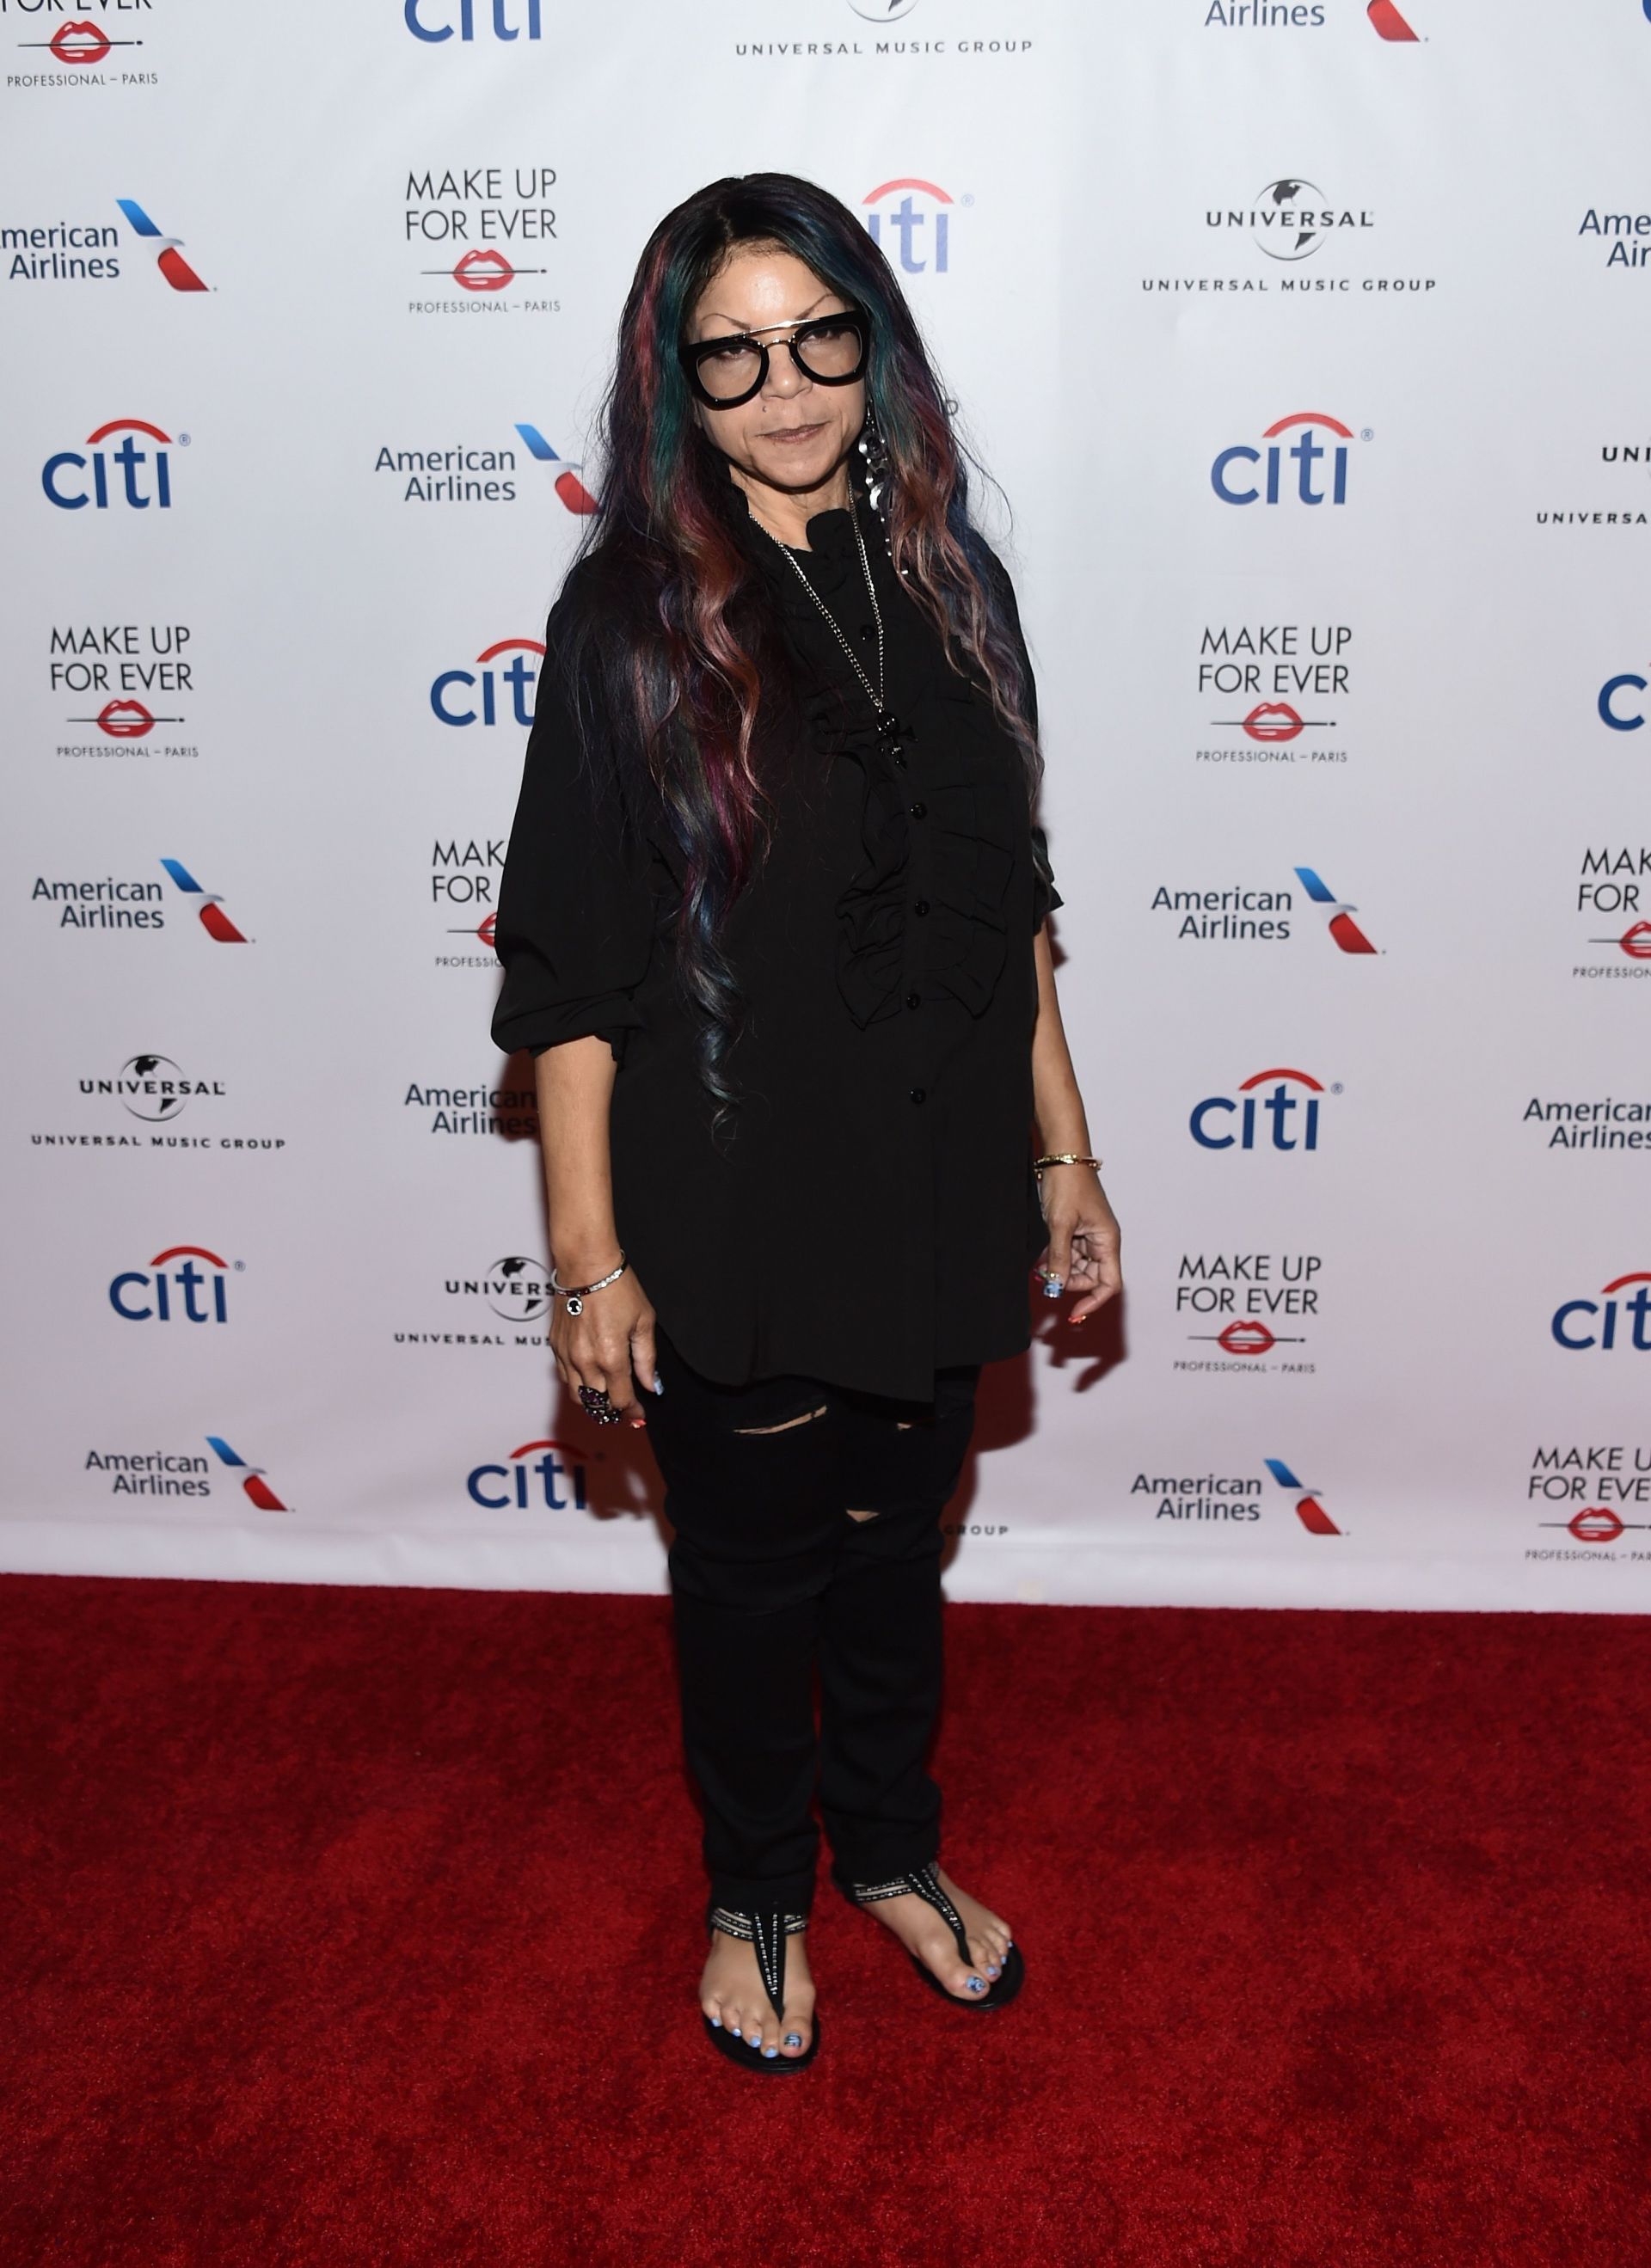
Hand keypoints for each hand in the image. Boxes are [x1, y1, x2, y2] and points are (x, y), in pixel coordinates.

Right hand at [549, 1262, 658, 1427]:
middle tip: (624, 1405)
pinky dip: (578, 1383)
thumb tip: (651, 1385)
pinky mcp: (555, 1346)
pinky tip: (590, 1375)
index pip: (621, 1400)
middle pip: (597, 1404)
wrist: (586, 1265)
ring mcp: (567, 1355)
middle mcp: (585, 1362)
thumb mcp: (643, 1322)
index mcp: (611, 1358)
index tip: (638, 1416)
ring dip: (593, 1400)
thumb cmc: (618, 1288)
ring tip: (607, 1394)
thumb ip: (646, 1359)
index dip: (632, 1412)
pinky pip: (565, 1376)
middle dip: (612, 1409)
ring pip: (577, 1395)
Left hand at [1036, 1166, 1121, 1325]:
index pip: (1110, 1283)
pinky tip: (1042, 1260)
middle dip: (1069, 1283)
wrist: (1061, 1158)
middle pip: (1091, 1279)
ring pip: (1077, 1268)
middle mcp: (1102, 1241)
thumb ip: (1059, 1258)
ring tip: (1040, 1267)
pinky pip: (1068, 1255)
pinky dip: (1056, 1260)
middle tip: (1046, 1278)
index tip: (1073, 1314)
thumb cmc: (1068, 1185)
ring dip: (1059, 1271)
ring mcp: (1088, 1237)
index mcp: (1108, 1241)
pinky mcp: (1075, 1231)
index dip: (1094, 1302)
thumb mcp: (1060, 1225)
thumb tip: (1056, 1287)